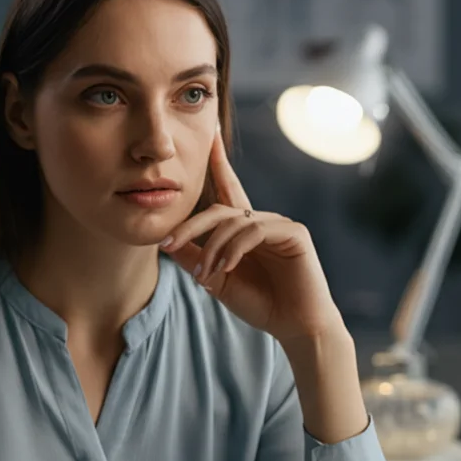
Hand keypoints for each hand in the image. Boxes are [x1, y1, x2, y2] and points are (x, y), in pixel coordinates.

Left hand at [161, 129, 342, 345]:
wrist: (295, 327)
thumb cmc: (260, 303)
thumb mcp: (216, 278)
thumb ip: (194, 257)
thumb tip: (165, 239)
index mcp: (245, 228)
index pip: (227, 189)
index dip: (218, 161)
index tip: (209, 133)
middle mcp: (262, 221)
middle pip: (219, 209)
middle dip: (191, 226)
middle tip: (168, 243)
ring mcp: (280, 224)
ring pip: (233, 222)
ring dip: (211, 249)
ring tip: (205, 276)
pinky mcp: (294, 233)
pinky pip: (254, 231)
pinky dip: (233, 249)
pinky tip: (226, 268)